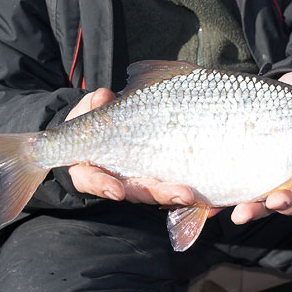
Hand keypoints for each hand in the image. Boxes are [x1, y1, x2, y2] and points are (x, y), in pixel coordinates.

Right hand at [66, 89, 194, 205]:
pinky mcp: (157, 174)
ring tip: (194, 194)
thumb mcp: (89, 111)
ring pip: (156, 190)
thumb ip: (93, 106)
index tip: (116, 191)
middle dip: (158, 193)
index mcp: (90, 168)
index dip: (103, 185)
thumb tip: (101, 96)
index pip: (93, 179)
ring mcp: (137, 180)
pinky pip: (171, 181)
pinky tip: (202, 194)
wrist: (102, 127)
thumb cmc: (92, 120)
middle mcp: (115, 180)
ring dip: (176, 193)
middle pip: (136, 191)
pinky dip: (183, 187)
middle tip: (182, 195)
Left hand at [227, 66, 291, 223]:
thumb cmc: (287, 104)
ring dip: (256, 210)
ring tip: (242, 213)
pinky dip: (225, 206)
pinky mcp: (247, 185)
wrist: (258, 107)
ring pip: (269, 204)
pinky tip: (212, 210)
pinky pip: (238, 199)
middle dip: (291, 204)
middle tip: (278, 201)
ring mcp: (273, 184)